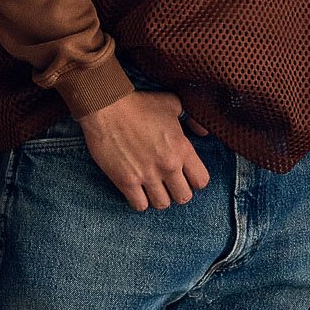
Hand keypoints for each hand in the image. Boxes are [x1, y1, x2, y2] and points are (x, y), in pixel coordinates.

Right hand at [80, 89, 210, 210]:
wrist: (106, 107)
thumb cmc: (139, 104)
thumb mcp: (173, 104)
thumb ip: (192, 120)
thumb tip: (204, 132)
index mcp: (181, 148)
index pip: (201, 181)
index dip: (195, 180)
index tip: (186, 175)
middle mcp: (167, 165)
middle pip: (184, 197)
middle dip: (178, 192)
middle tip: (169, 184)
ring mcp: (146, 175)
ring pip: (162, 204)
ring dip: (159, 198)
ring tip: (153, 188)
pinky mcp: (126, 181)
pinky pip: (140, 205)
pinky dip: (140, 201)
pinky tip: (137, 191)